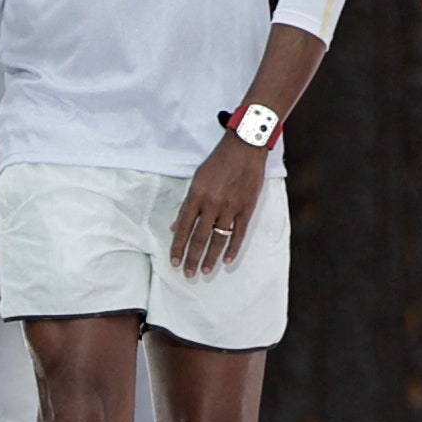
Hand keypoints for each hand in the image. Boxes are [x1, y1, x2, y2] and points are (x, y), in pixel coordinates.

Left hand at [169, 132, 266, 277]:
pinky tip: (226, 260)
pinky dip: (232, 248)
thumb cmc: (218, 161)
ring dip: (211, 257)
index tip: (174, 262)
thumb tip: (174, 227)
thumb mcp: (197, 179)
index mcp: (196, 195)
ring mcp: (231, 207)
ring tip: (205, 271)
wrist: (245, 147)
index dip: (178, 246)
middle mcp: (212, 203)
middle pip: (200, 237)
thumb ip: (187, 204)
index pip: (183, 227)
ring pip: (219, 238)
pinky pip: (239, 233)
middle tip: (188, 274)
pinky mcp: (247, 208)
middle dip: (192, 258)